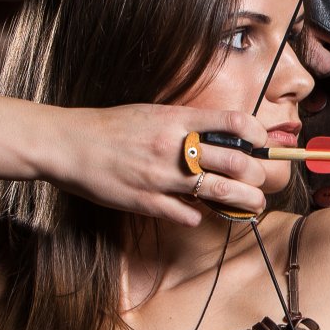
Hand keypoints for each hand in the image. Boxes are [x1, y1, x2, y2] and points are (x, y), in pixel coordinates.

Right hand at [52, 105, 269, 226]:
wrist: (68, 143)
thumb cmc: (112, 127)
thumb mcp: (154, 113)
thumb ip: (187, 124)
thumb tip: (220, 136)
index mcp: (178, 120)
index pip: (234, 123)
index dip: (257, 135)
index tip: (261, 145)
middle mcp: (175, 146)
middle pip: (237, 162)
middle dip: (258, 175)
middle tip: (260, 182)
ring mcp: (161, 175)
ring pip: (219, 191)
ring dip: (244, 201)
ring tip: (253, 205)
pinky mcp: (145, 200)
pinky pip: (186, 214)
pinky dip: (199, 216)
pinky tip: (199, 213)